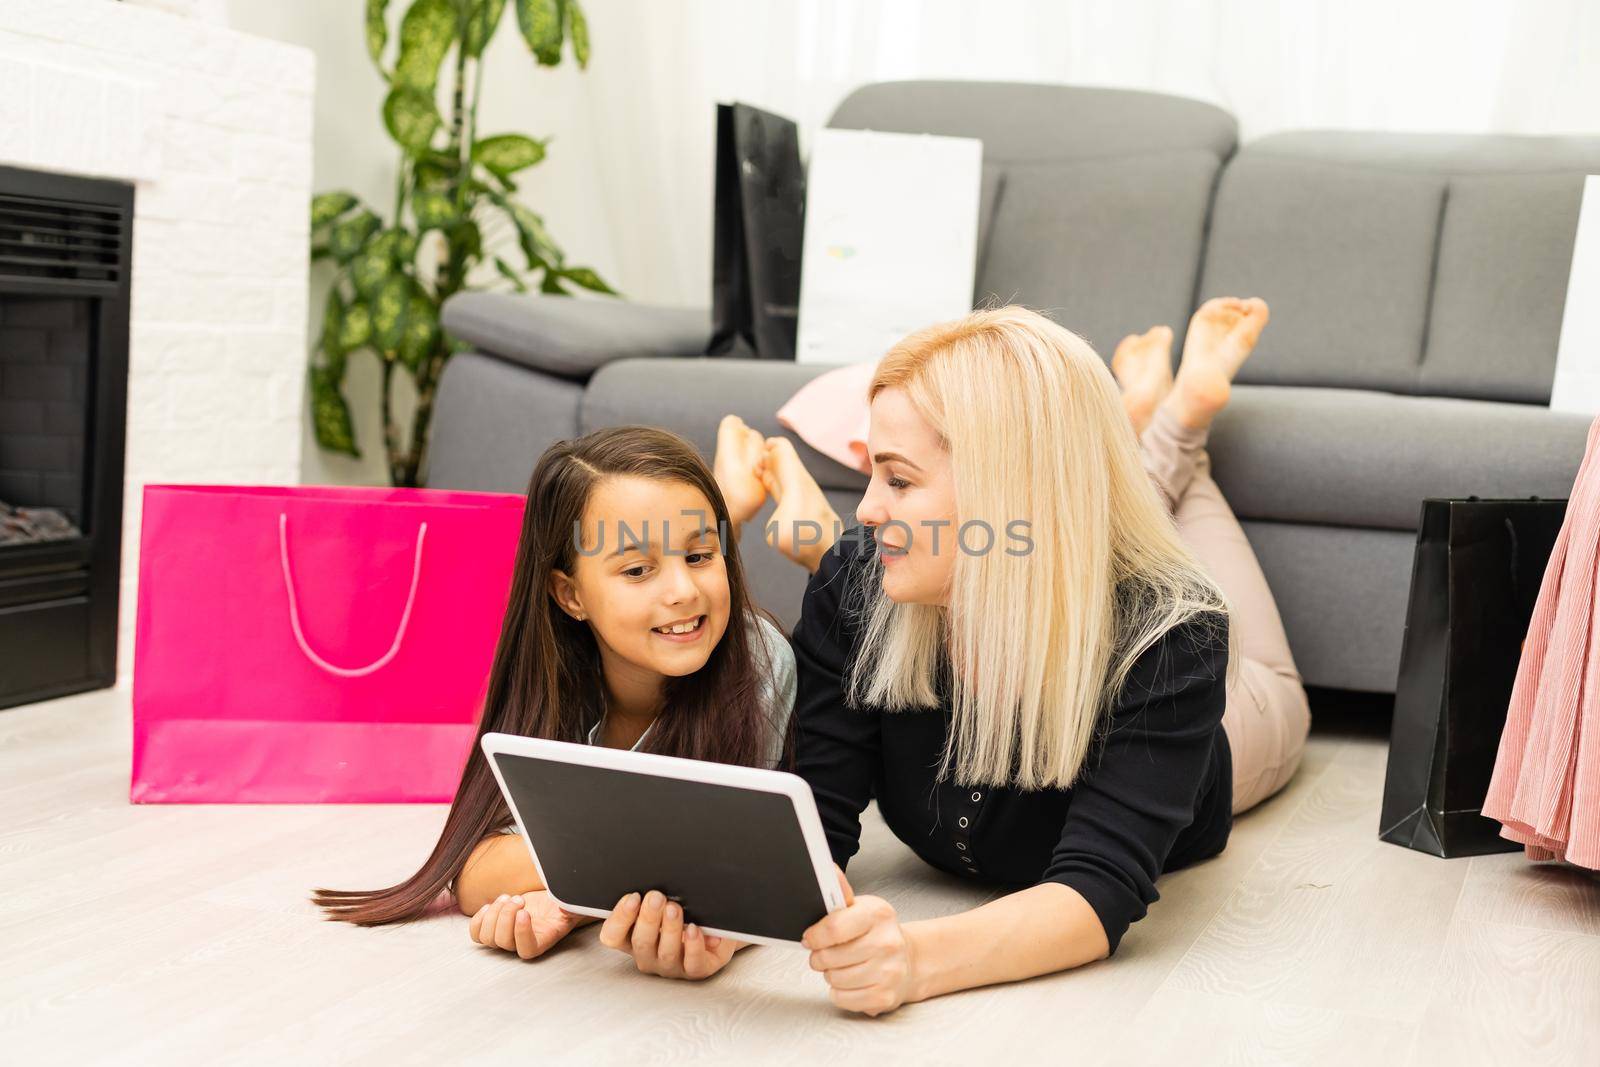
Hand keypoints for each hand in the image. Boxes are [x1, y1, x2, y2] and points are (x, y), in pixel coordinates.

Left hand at [469, 891, 583, 959]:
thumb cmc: (559, 907)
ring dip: (494, 913)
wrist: (547, 904)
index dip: (521, 933)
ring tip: (507, 898)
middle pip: (502, 942)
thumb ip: (571, 909)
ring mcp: (505, 938)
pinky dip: (479, 919)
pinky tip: (492, 906)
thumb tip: (567, 908)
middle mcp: (521, 945)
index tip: (525, 912)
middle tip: (519, 900)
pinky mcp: (494, 928)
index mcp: (541, 943)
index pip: (526, 950)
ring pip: (487, 937)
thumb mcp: (570, 907)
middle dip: (506, 915)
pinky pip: (476, 933)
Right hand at [598, 889, 744, 979]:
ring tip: (675, 908)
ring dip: (670, 928)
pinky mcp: (696, 970)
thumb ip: (650, 896)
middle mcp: (648, 955)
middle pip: (641, 942)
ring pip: (666, 952)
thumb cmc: (681, 913)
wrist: (714, 930)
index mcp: (632, 938)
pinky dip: (694, 944)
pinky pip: (693, 962)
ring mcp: (671, 966)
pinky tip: (695, 928)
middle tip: (656, 897)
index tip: (633, 897)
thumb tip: (649, 880)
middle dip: (648, 918)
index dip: (620, 918)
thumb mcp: (661, 904)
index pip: (613, 936)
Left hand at [802, 866, 917, 1015]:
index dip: (814, 936)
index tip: (810, 938)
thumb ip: (841, 892)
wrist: (907, 959)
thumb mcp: (861, 907)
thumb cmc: (877, 932)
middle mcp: (887, 942)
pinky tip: (850, 981)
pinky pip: (842, 998)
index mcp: (878, 914)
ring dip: (830, 974)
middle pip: (830, 957)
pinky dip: (839, 992)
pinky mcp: (884, 996)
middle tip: (825, 953)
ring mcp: (888, 972)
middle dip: (819, 957)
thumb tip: (828, 870)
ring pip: (834, 979)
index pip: (834, 927)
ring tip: (841, 966)